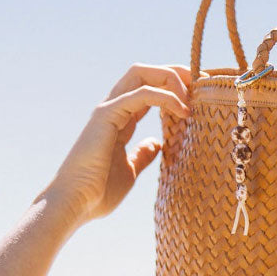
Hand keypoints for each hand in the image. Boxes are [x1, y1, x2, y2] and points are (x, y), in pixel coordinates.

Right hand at [42, 63, 207, 226]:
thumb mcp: (130, 169)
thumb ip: (142, 154)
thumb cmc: (99, 192)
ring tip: (192, 97)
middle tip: (200, 84)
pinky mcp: (107, 116)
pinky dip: (165, 96)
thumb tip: (157, 144)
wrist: (76, 203)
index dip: (174, 86)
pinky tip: (182, 110)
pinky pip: (140, 94)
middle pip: (145, 72)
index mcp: (121, 118)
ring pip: (141, 73)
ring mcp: (109, 109)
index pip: (148, 88)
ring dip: (171, 78)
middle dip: (175, 72)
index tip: (199, 95)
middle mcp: (114, 108)